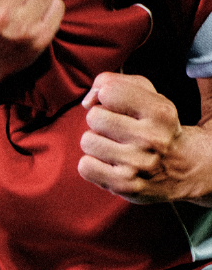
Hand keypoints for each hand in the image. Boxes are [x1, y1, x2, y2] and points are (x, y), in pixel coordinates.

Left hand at [78, 72, 211, 203]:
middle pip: (94, 117)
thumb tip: (87, 101)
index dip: (105, 95)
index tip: (117, 105)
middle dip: (101, 120)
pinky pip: (85, 166)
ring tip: (115, 146)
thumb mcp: (147, 94)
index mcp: (159, 112)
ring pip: (87, 141)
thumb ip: (113, 82)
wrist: (184, 168)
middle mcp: (151, 138)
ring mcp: (138, 165)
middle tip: (118, 129)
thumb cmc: (156, 125)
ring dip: (97, 142)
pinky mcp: (125, 187)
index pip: (108, 91)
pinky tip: (110, 163)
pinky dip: (92, 164)